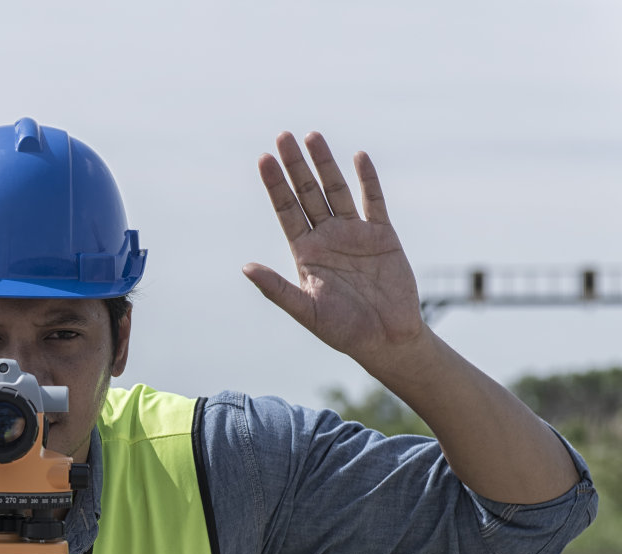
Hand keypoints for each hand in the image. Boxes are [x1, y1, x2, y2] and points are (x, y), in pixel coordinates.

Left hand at [243, 131, 429, 371]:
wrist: (386, 339)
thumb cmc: (342, 330)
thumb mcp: (305, 310)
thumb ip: (277, 289)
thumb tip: (245, 268)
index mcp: (305, 253)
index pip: (286, 211)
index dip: (275, 186)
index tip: (264, 160)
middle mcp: (327, 238)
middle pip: (307, 194)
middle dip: (295, 166)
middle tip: (283, 136)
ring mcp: (355, 234)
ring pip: (337, 190)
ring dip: (325, 165)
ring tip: (312, 136)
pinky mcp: (383, 236)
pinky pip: (374, 201)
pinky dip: (368, 180)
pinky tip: (358, 157)